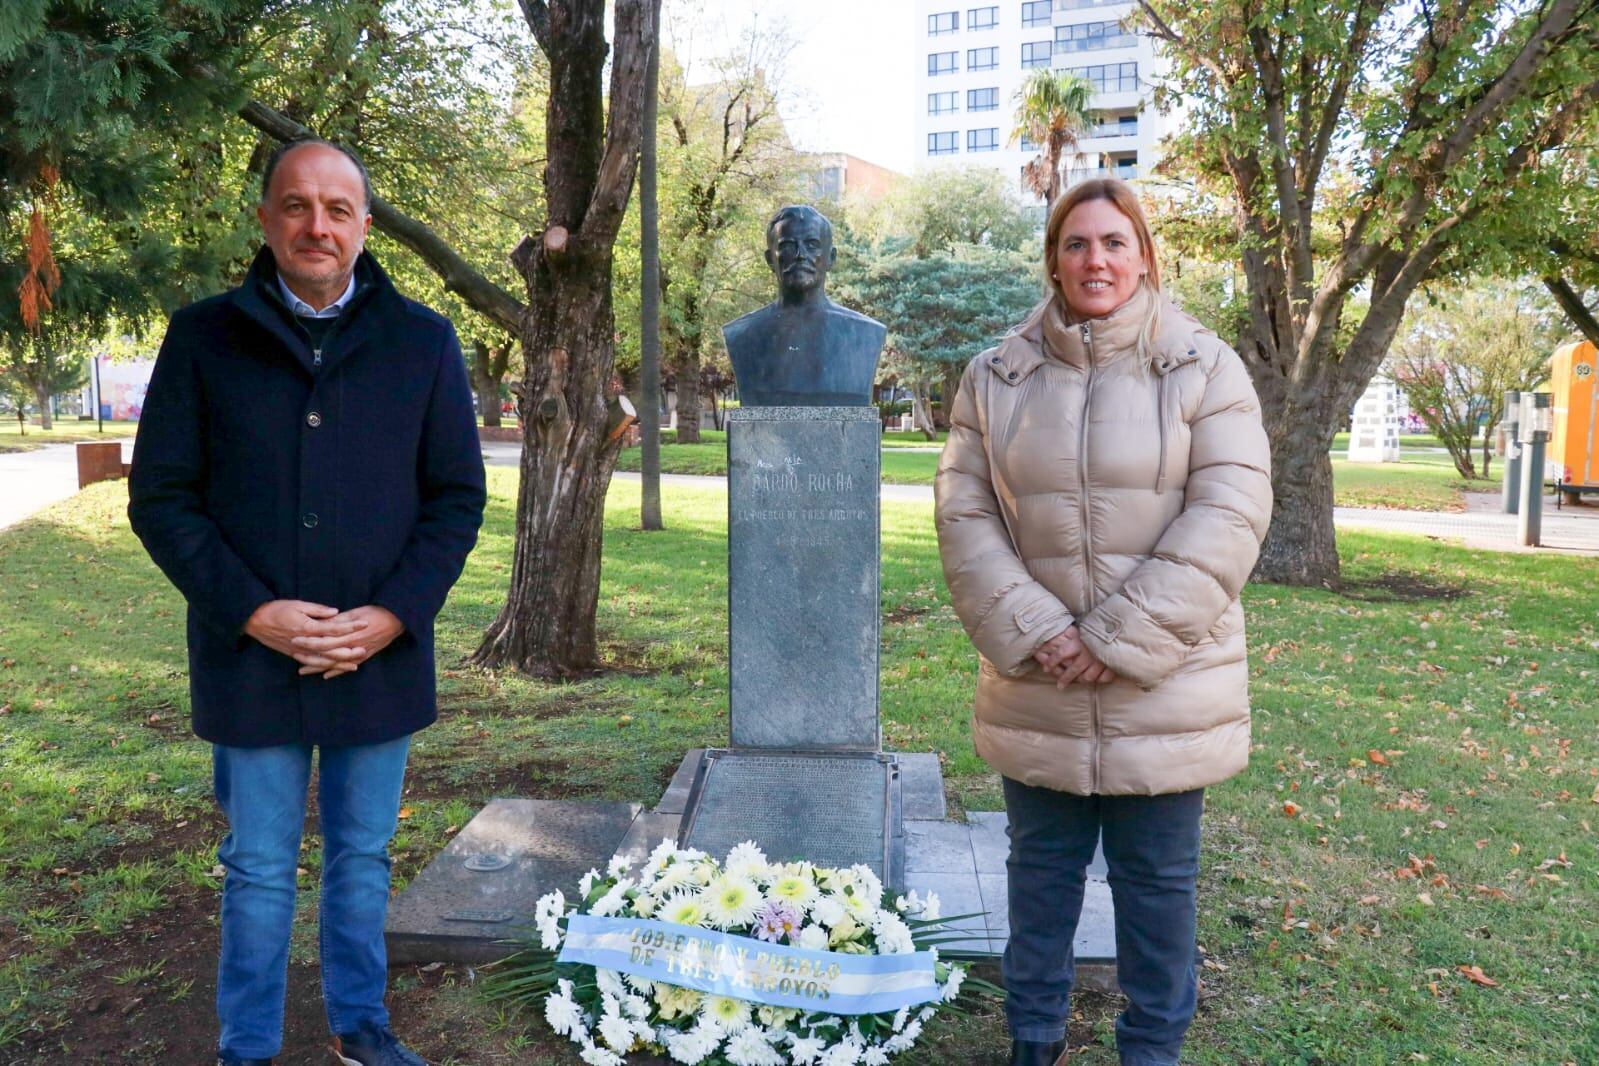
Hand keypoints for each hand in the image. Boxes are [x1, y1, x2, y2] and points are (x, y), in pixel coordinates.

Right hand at [245, 600, 368, 665]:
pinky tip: (333, 670)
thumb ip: (318, 610)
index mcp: (307, 627)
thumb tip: (336, 612)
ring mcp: (299, 651)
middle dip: (348, 651)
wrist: (255, 621)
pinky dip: (323, 668)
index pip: (334, 628)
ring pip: (322, 661)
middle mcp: (304, 642)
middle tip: (364, 649)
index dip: (351, 626)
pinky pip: (311, 664)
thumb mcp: (298, 604)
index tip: (364, 623)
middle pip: (331, 649)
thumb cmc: (277, 609)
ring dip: (339, 663)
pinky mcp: (294, 655)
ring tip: (354, 663)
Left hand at [290, 605, 404, 678]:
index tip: (295, 639)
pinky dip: (336, 672)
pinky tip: (325, 676)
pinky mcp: (364, 656)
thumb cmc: (376, 612)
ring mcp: (358, 654)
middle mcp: (352, 647)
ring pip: (334, 664)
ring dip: (318, 668)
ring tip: (302, 670)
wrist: (396, 620)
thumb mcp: (355, 612)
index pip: (324, 641)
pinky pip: (347, 667)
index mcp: (348, 635)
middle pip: (326, 655)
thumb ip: (338, 621)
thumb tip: (321, 624)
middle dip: (309, 656)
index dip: (309, 641)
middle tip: (294, 655)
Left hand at [1033, 625, 1116, 686]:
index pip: (1061, 653)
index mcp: (1079, 643)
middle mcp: (1088, 654)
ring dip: (1082, 680)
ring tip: (1078, 681)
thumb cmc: (1101, 626)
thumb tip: (1059, 636)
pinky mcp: (1112, 667)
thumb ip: (1074, 634)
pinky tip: (1097, 679)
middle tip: (1060, 686)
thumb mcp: (1085, 628)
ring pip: (1087, 677)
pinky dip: (1100, 679)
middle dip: (1064, 679)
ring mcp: (1100, 662)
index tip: (1046, 668)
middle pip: (1073, 670)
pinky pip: (1104, 678)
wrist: (1124, 628)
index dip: (1052, 662)